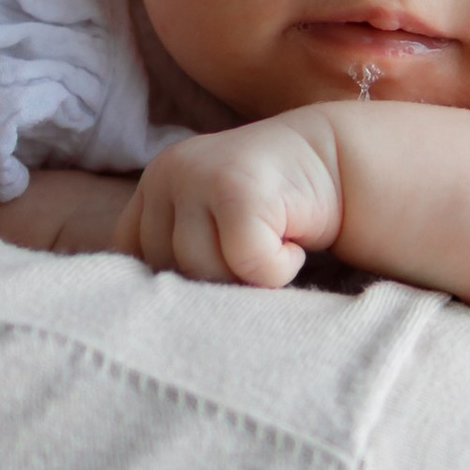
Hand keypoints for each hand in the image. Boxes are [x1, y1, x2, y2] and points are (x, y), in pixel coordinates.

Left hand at [119, 112, 345, 288]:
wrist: (336, 159)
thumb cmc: (275, 208)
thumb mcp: (211, 222)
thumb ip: (179, 248)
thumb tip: (154, 310)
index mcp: (155, 183)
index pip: (133, 255)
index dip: (176, 275)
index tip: (220, 265)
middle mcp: (167, 173)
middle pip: (168, 269)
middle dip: (217, 276)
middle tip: (254, 252)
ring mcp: (198, 176)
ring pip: (202, 269)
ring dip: (248, 275)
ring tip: (272, 244)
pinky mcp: (235, 189)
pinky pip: (246, 263)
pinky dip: (277, 269)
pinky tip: (292, 245)